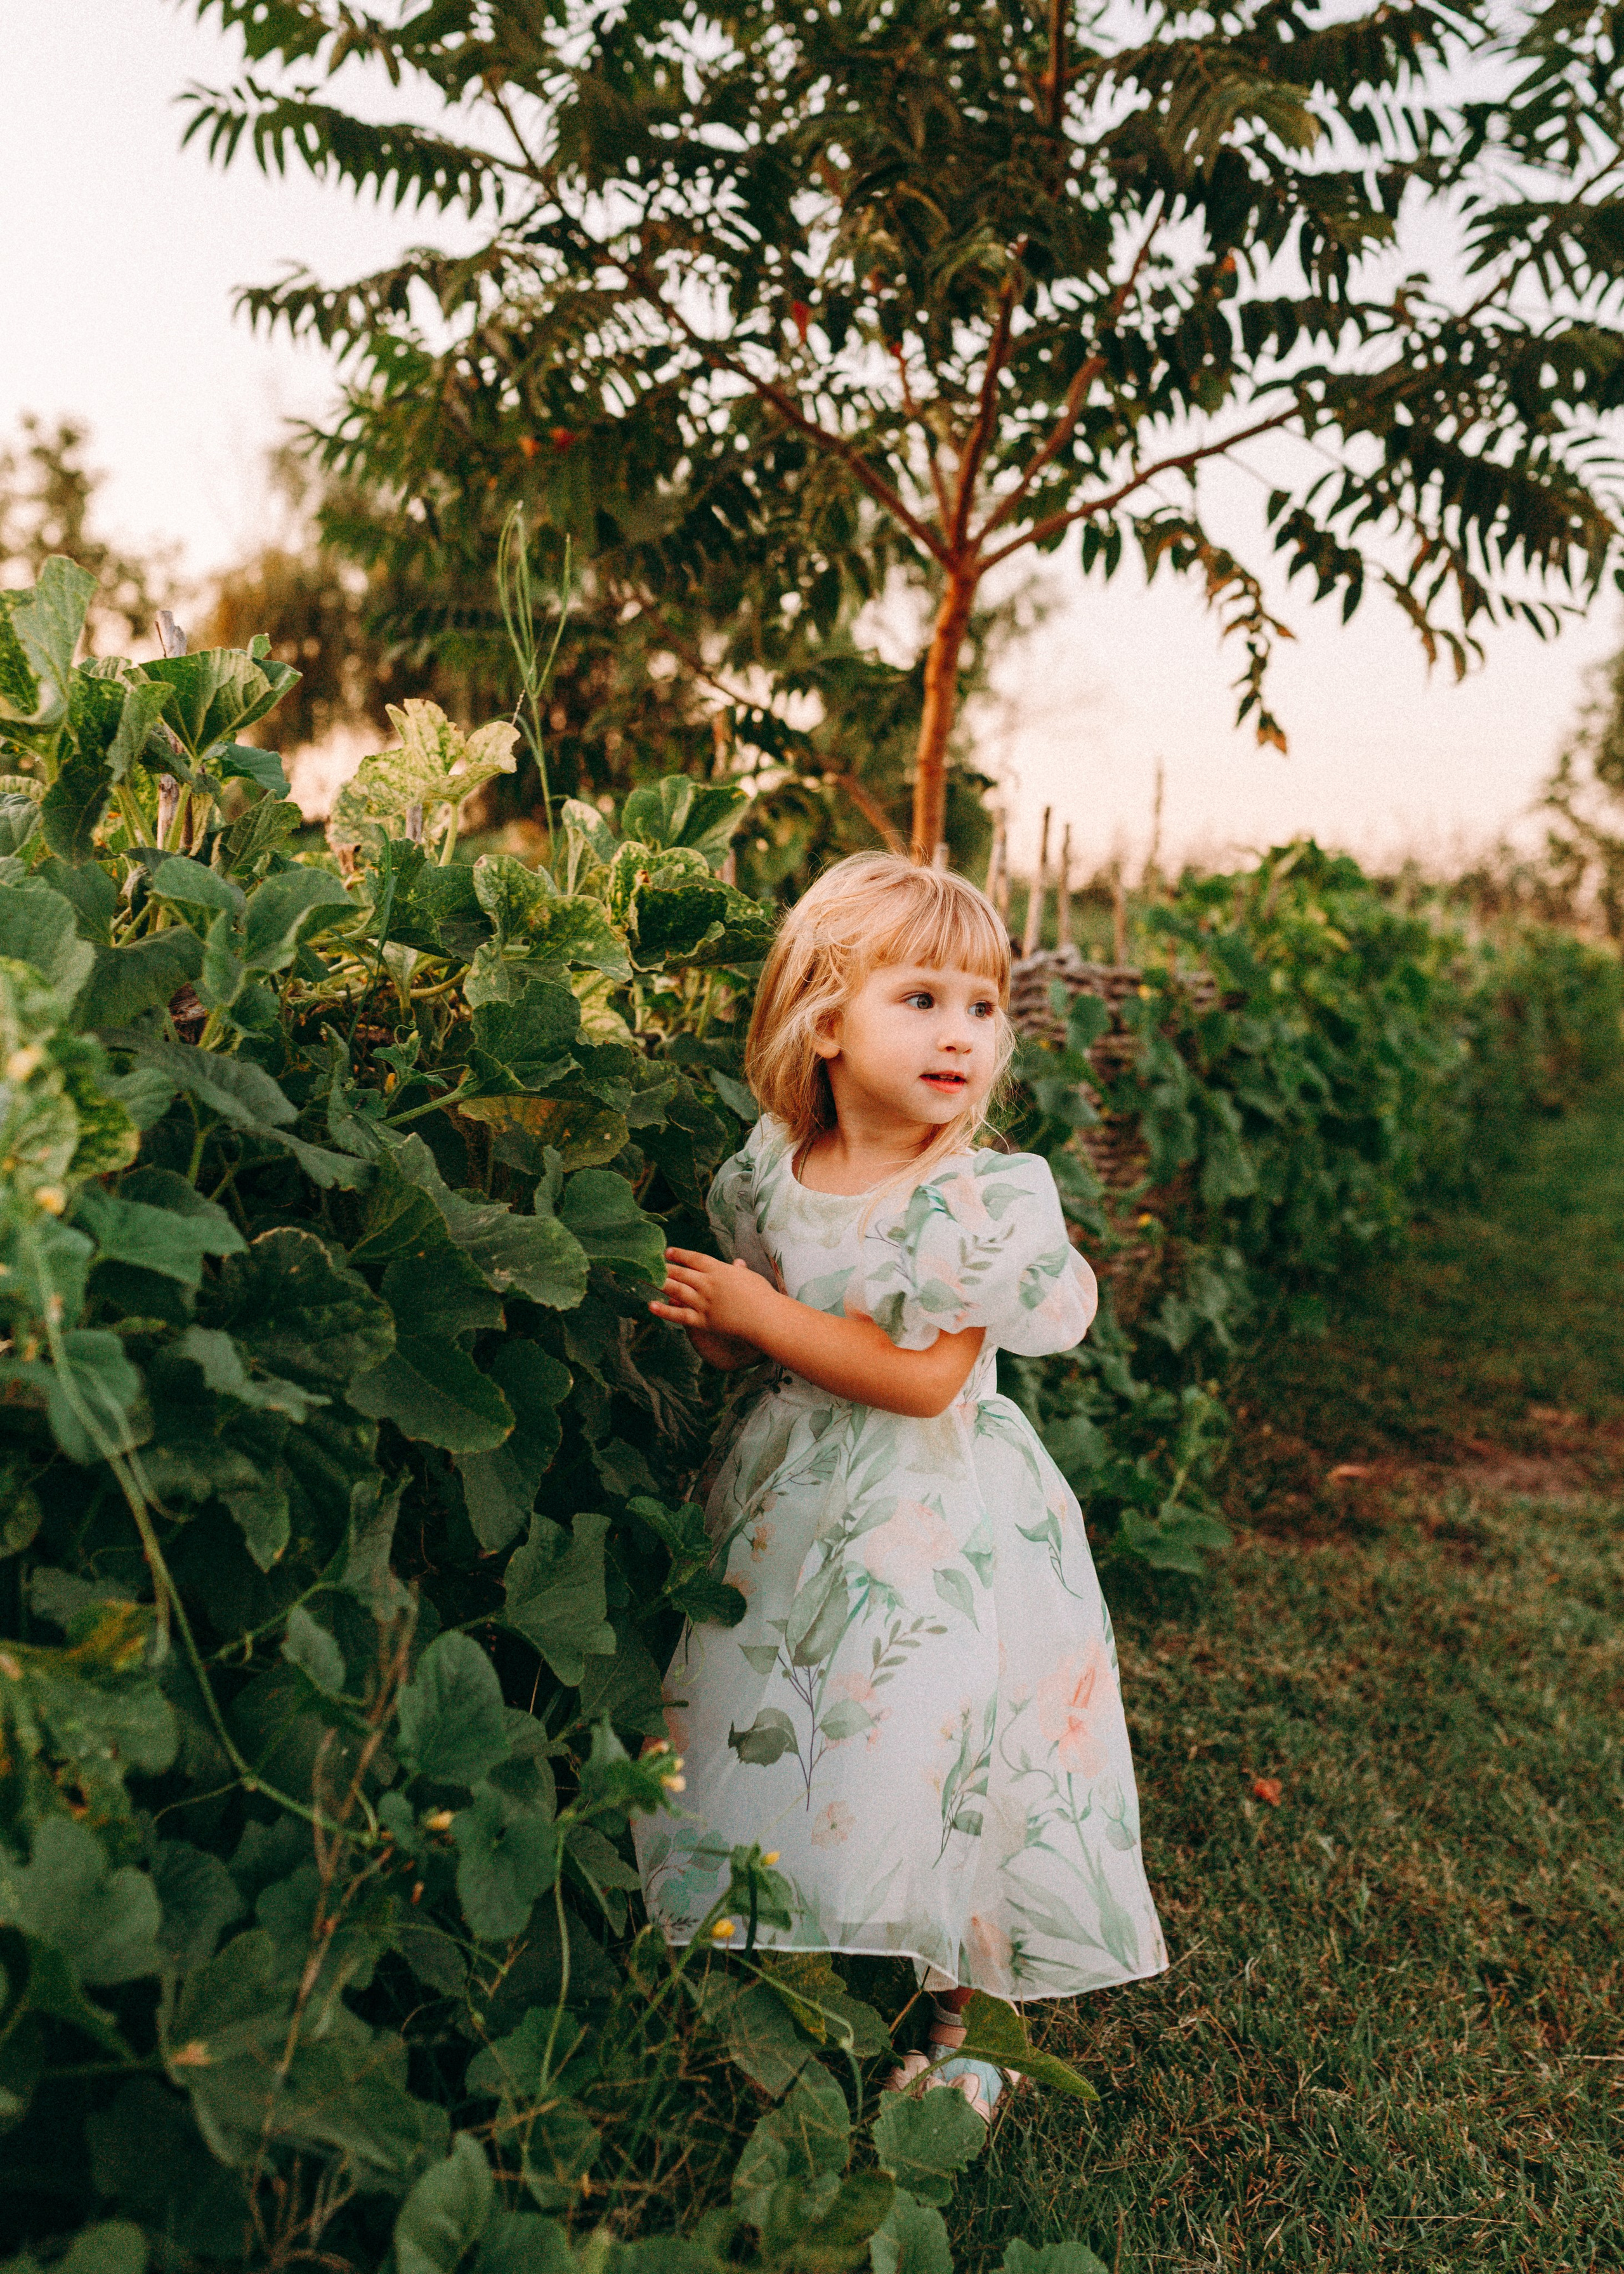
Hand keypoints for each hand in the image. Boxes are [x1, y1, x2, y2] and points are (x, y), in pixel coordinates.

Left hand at [649, 1248, 767, 1366]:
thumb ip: (739, 1271)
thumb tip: (737, 1263)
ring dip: (659, 1284)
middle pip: (681, 1273)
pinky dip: (664, 1311)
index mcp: (719, 1270)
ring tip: (644, 1279)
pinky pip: (679, 1315)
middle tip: (648, 1264)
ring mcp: (703, 1302)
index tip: (666, 1252)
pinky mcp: (703, 1320)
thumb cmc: (763, 1297)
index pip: (694, 1258)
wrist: (765, 1318)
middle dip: (663, 1268)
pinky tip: (650, 1305)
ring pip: (676, 1290)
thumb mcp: (750, 1277)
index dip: (679, 1254)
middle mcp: (708, 1284)